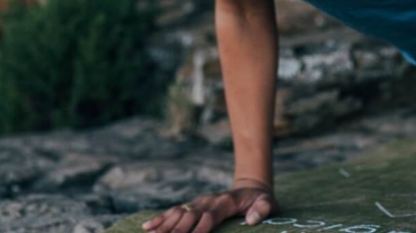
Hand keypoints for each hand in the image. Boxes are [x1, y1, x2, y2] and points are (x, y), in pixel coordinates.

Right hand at [140, 179, 278, 232]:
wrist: (251, 187)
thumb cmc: (260, 200)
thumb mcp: (268, 203)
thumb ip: (263, 209)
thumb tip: (252, 219)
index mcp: (225, 203)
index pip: (210, 217)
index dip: (200, 228)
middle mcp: (208, 201)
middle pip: (189, 216)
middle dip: (176, 230)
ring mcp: (199, 203)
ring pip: (178, 213)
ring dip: (164, 225)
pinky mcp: (193, 206)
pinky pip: (174, 212)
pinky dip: (160, 219)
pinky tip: (147, 227)